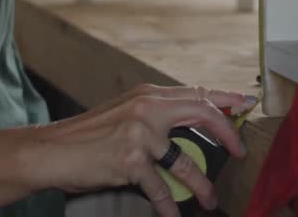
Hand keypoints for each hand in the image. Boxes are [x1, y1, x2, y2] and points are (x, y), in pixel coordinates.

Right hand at [28, 84, 250, 215]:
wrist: (51, 150)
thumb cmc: (86, 136)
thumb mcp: (123, 112)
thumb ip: (154, 115)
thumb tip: (188, 123)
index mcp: (148, 95)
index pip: (196, 93)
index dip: (225, 98)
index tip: (245, 103)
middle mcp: (147, 109)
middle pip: (202, 114)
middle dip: (228, 133)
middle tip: (239, 151)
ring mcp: (140, 134)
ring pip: (187, 162)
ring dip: (202, 185)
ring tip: (211, 199)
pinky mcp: (131, 161)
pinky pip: (161, 188)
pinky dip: (169, 206)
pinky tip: (174, 215)